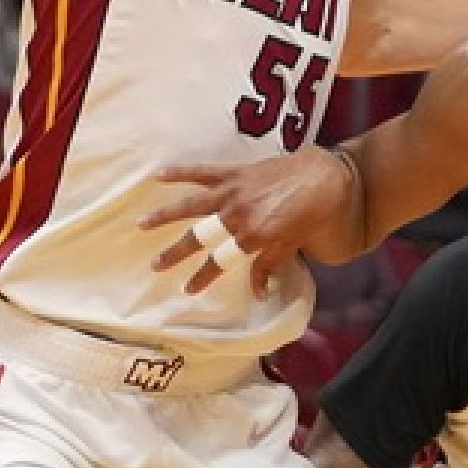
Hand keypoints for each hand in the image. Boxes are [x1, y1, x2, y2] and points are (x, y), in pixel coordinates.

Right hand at [140, 149, 356, 298]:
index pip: (219, 262)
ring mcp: (233, 191)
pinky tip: (159, 176)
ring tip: (141, 224)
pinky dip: (181, 173)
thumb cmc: (312, 214)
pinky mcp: (235, 172)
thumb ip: (268, 267)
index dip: (202, 277)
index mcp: (251, 237)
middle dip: (175, 253)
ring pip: (191, 205)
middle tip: (155, 265)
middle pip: (198, 237)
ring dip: (164, 215)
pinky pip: (203, 172)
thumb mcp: (291, 246)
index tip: (187, 289)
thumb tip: (258, 294)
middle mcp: (236, 215)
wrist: (325, 177)